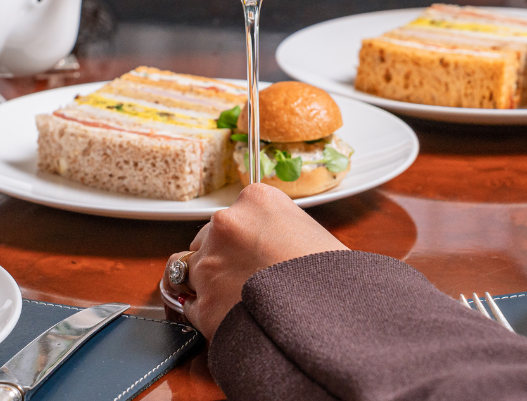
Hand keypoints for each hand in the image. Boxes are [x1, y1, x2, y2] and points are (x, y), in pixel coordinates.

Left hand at [164, 183, 347, 339]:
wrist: (338, 325)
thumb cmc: (336, 281)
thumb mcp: (310, 233)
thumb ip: (277, 229)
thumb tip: (266, 242)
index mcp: (256, 200)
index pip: (233, 212)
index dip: (242, 237)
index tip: (252, 252)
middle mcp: (226, 224)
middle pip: (207, 237)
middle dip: (221, 257)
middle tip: (246, 279)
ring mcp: (210, 264)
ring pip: (189, 267)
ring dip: (207, 282)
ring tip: (234, 301)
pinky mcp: (204, 304)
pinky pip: (190, 305)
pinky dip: (204, 313)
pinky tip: (228, 320)